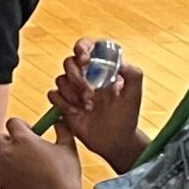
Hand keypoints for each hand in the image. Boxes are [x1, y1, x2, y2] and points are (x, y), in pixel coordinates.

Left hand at [0, 119, 82, 188]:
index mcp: (24, 138)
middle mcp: (8, 151)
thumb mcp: (68, 146)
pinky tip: (21, 178)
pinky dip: (6, 174)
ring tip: (25, 166)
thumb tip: (58, 120)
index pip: (12, 122)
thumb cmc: (65, 174)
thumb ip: (61, 128)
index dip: (22, 126)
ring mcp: (2, 167)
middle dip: (10, 141)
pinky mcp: (0, 182)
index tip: (30, 133)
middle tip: (24, 149)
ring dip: (7, 158)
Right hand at [48, 41, 143, 163]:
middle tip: (90, 94)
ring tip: (88, 107)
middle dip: (77, 78)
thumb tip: (120, 62)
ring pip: (60, 79)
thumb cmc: (126, 118)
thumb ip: (133, 74)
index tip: (86, 60)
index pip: (87, 47)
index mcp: (101, 68)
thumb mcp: (135, 95)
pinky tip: (76, 113)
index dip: (83, 48)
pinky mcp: (63, 103)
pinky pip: (53, 95)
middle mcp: (86, 75)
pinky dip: (62, 103)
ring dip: (72, 93)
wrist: (114, 141)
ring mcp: (73, 89)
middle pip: (69, 62)